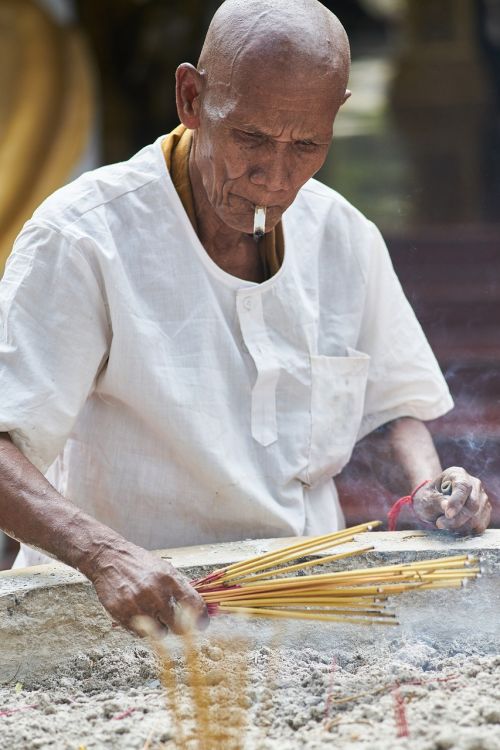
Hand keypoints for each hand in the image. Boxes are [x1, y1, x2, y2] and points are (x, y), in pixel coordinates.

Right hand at [87, 542, 208, 635]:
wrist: (109, 558)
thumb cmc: (139, 564)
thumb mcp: (164, 568)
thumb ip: (180, 587)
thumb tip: (198, 608)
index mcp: (169, 579)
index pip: (193, 604)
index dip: (202, 619)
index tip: (202, 625)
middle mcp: (155, 593)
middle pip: (178, 627)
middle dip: (180, 628)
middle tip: (176, 623)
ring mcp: (138, 605)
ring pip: (160, 633)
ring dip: (159, 627)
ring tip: (151, 613)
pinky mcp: (122, 614)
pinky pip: (140, 634)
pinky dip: (142, 627)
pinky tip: (137, 612)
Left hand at [412, 466, 491, 533]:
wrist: (434, 504)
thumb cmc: (429, 498)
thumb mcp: (426, 498)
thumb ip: (436, 500)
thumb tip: (446, 506)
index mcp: (458, 474)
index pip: (463, 487)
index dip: (457, 502)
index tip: (447, 514)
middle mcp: (474, 484)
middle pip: (473, 504)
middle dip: (456, 519)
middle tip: (439, 523)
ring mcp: (481, 498)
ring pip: (476, 518)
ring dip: (458, 526)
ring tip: (443, 523)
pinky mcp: (484, 512)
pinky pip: (479, 526)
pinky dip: (466, 530)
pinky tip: (453, 527)